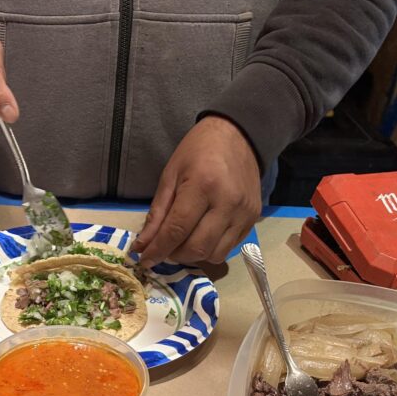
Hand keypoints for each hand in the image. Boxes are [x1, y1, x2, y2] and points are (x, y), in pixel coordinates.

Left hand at [132, 116, 261, 266]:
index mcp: (203, 186)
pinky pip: (229, 248)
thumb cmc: (198, 151)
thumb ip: (157, 213)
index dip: (158, 250)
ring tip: (184, 240)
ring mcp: (244, 213)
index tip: (144, 260)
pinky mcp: (253, 219)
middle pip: (197, 248)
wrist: (238, 135)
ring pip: (215, 254)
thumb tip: (142, 246)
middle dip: (175, 255)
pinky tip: (202, 234)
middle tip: (164, 247)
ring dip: (194, 255)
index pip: (177, 230)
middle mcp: (228, 203)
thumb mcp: (170, 175)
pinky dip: (211, 248)